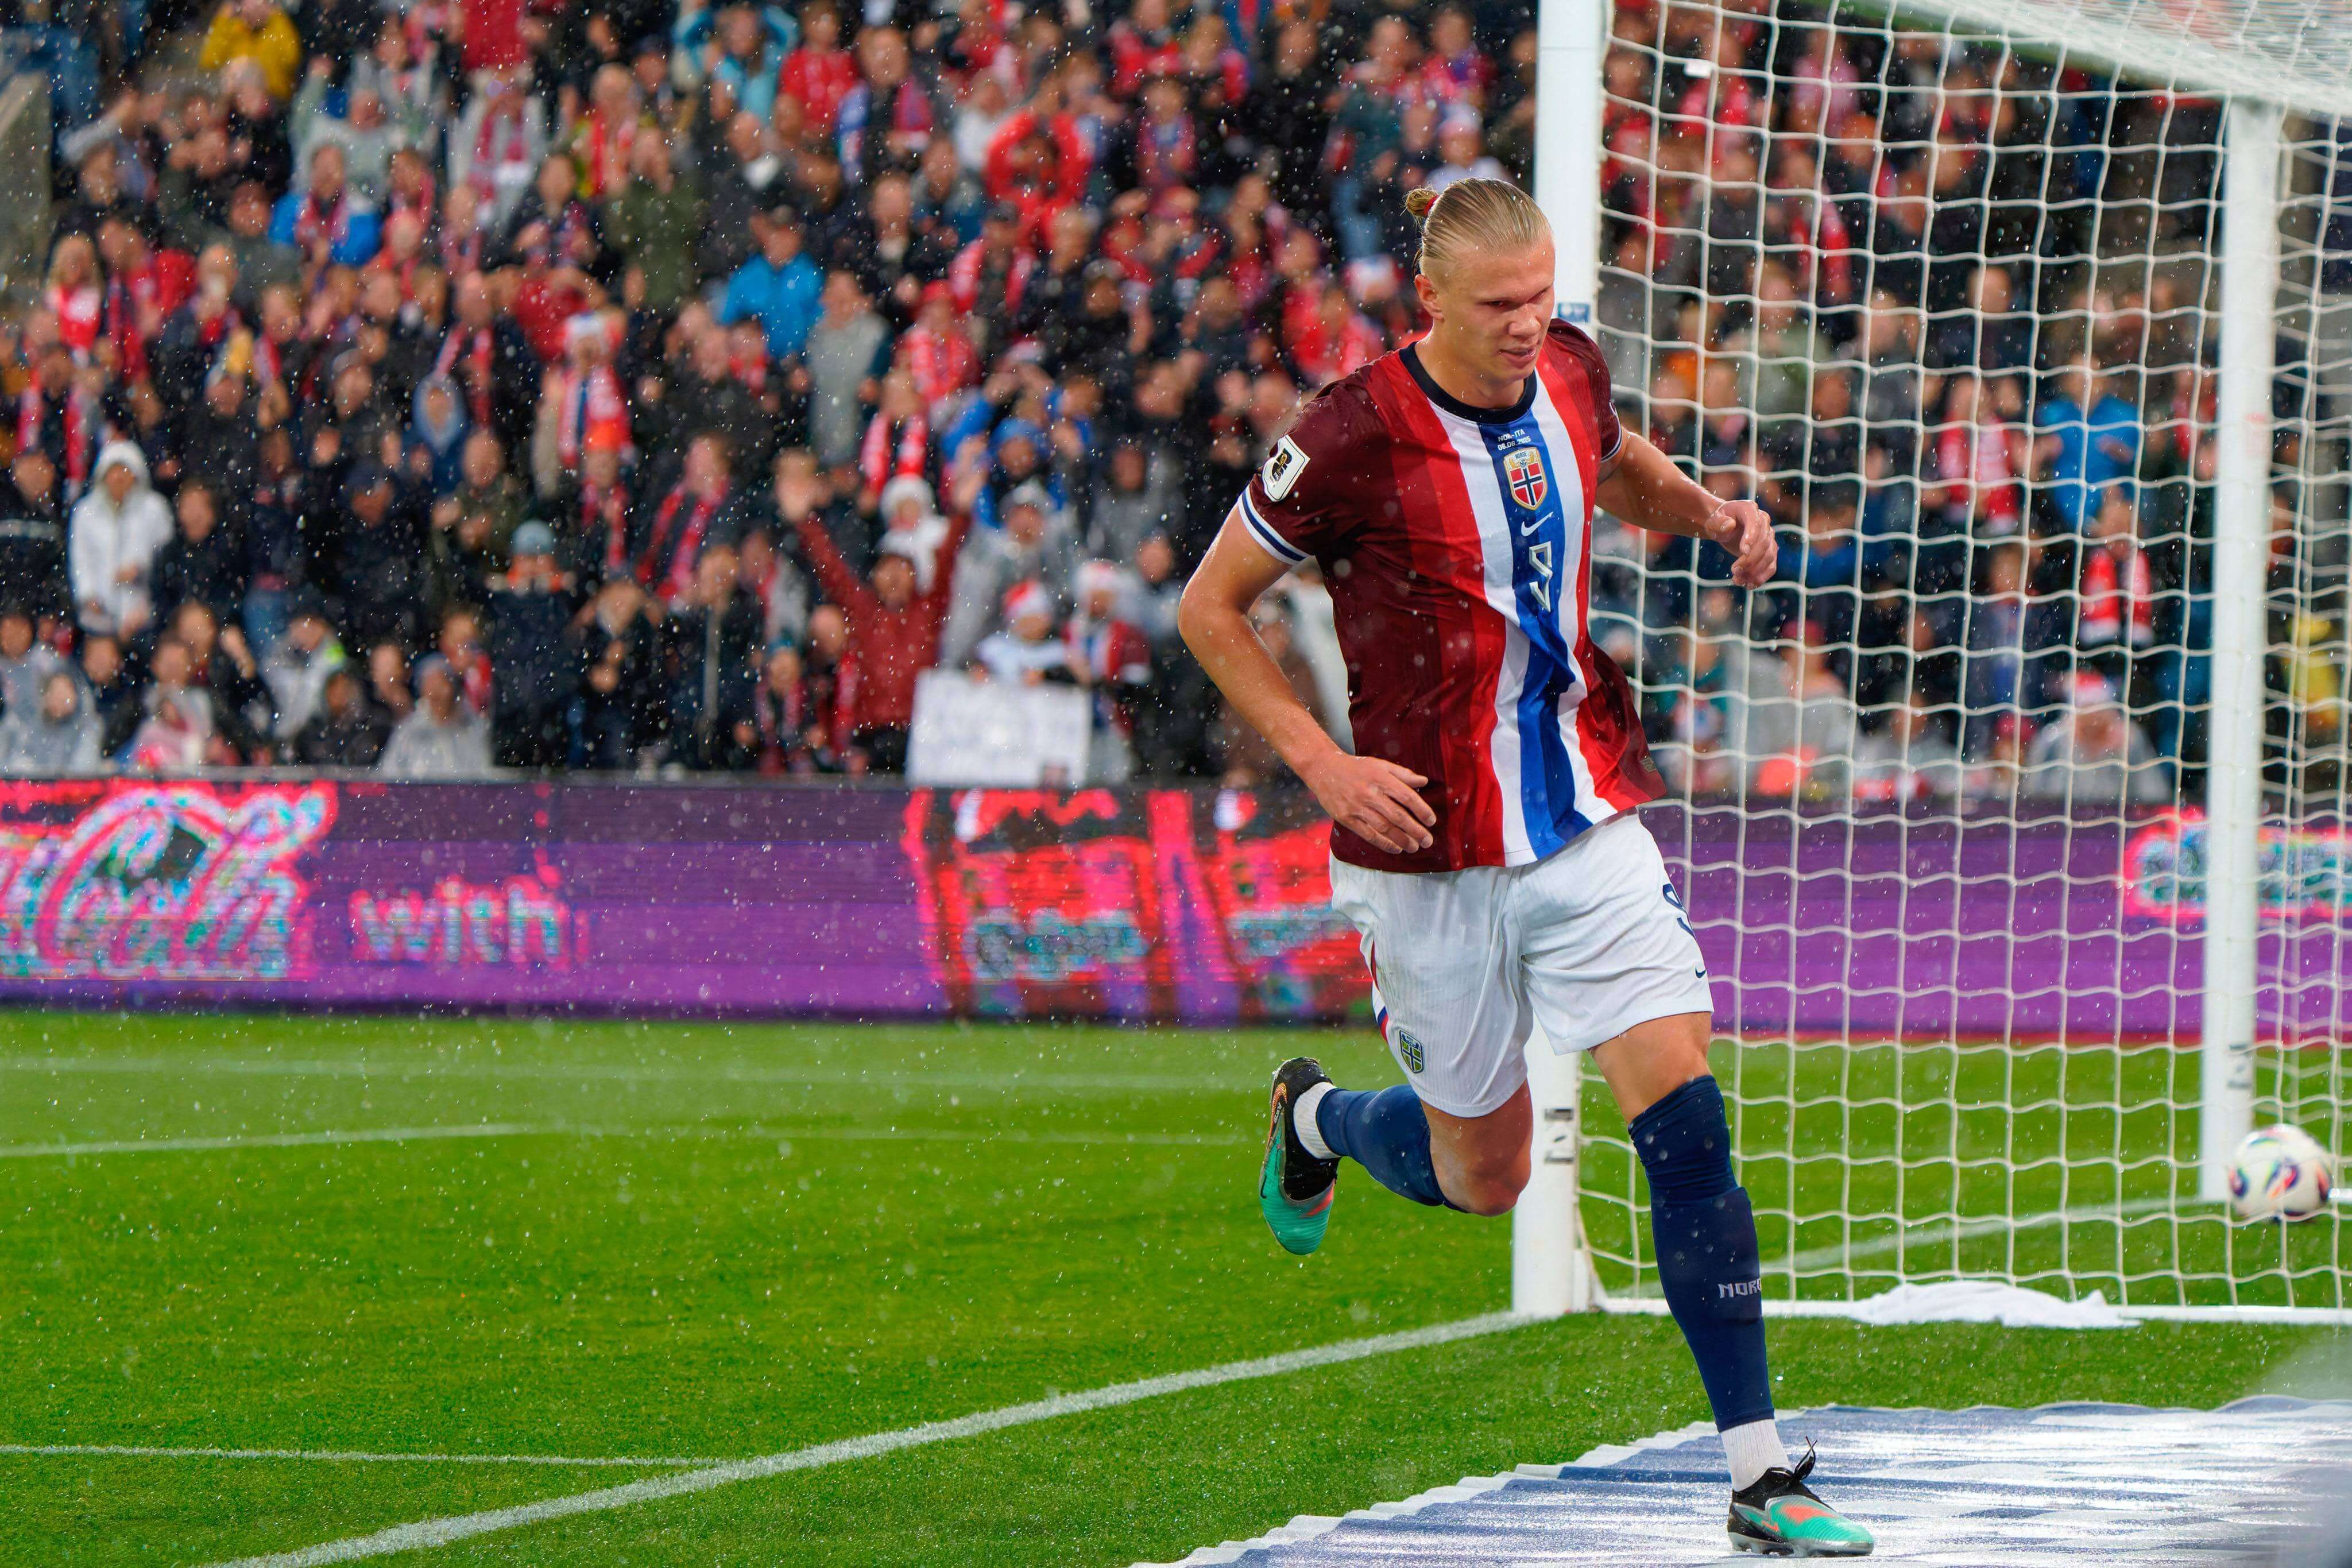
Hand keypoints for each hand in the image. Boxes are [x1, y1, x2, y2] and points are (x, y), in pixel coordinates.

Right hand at [1300, 751, 1434, 854]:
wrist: (1324, 769)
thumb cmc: (1355, 767)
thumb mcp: (1380, 765)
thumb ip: (1403, 774)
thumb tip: (1424, 782)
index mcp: (1381, 778)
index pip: (1406, 796)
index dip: (1421, 810)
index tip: (1431, 821)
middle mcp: (1370, 793)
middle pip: (1397, 816)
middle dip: (1415, 830)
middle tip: (1428, 841)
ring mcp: (1357, 807)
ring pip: (1384, 828)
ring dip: (1402, 840)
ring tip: (1414, 847)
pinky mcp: (1346, 818)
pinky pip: (1368, 834)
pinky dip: (1383, 843)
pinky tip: (1395, 848)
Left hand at [1703, 500, 1776, 587]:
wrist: (1724, 526)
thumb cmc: (1718, 522)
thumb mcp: (1713, 521)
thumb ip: (1718, 523)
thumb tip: (1729, 526)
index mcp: (1749, 509)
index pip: (1755, 522)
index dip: (1751, 536)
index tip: (1743, 551)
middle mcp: (1763, 521)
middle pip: (1764, 542)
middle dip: (1750, 559)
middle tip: (1734, 570)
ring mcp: (1768, 536)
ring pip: (1769, 556)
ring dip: (1755, 571)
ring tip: (1738, 581)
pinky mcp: (1768, 551)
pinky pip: (1771, 565)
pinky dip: (1762, 577)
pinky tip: (1749, 586)